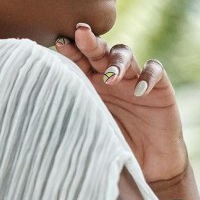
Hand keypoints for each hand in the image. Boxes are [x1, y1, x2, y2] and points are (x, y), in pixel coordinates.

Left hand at [54, 23, 187, 184]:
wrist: (147, 164)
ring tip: (109, 77)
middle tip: (81, 34)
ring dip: (117, 61)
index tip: (58, 43)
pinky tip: (140, 90)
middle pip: (99, 51)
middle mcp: (110, 76)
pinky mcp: (159, 88)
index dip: (70, 50)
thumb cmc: (112, 147)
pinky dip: (148, 77)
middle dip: (90, 42)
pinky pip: (155, 70)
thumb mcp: (88, 130)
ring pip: (125, 54)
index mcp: (89, 84)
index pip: (78, 60)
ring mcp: (134, 78)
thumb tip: (40, 111)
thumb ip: (72, 115)